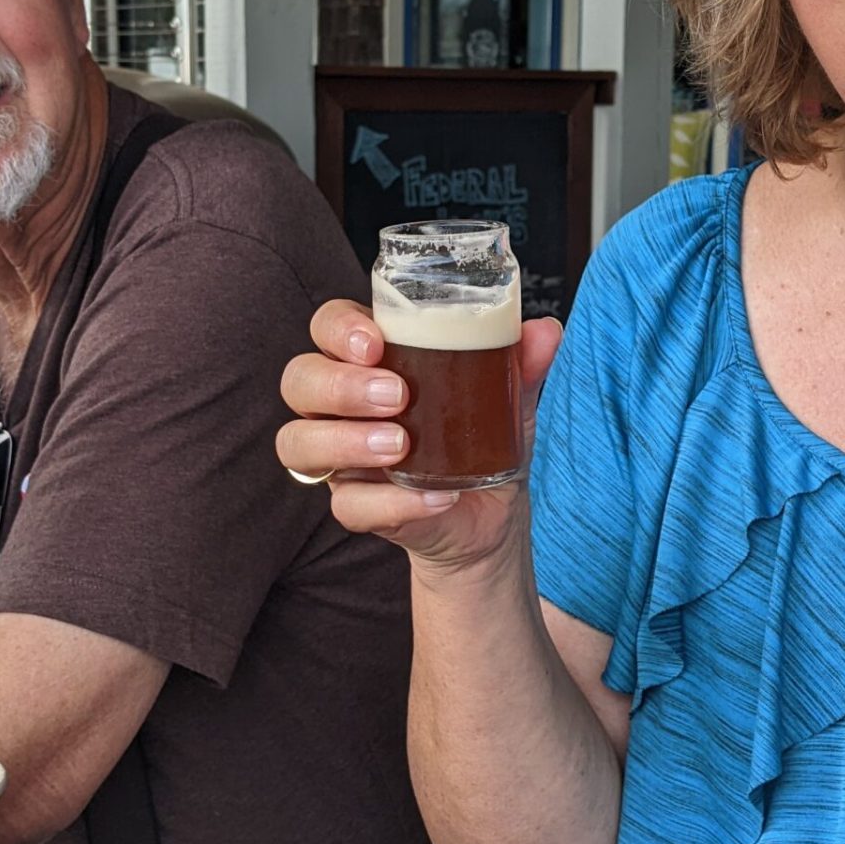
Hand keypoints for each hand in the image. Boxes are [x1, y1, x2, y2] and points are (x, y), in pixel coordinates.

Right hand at [277, 298, 562, 571]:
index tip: (375, 343)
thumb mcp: (508, 399)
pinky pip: (347, 505)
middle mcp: (340, 405)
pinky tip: (436, 497)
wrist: (491, 516)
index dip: (338, 329)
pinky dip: (391, 503)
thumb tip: (546, 330)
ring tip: (401, 445)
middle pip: (299, 380)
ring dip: (345, 441)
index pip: (327, 327)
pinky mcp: (354, 506)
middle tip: (396, 395)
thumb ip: (521, 365)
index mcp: (368, 361)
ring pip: (298, 442)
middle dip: (340, 385)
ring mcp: (339, 457)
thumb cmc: (483, 439)